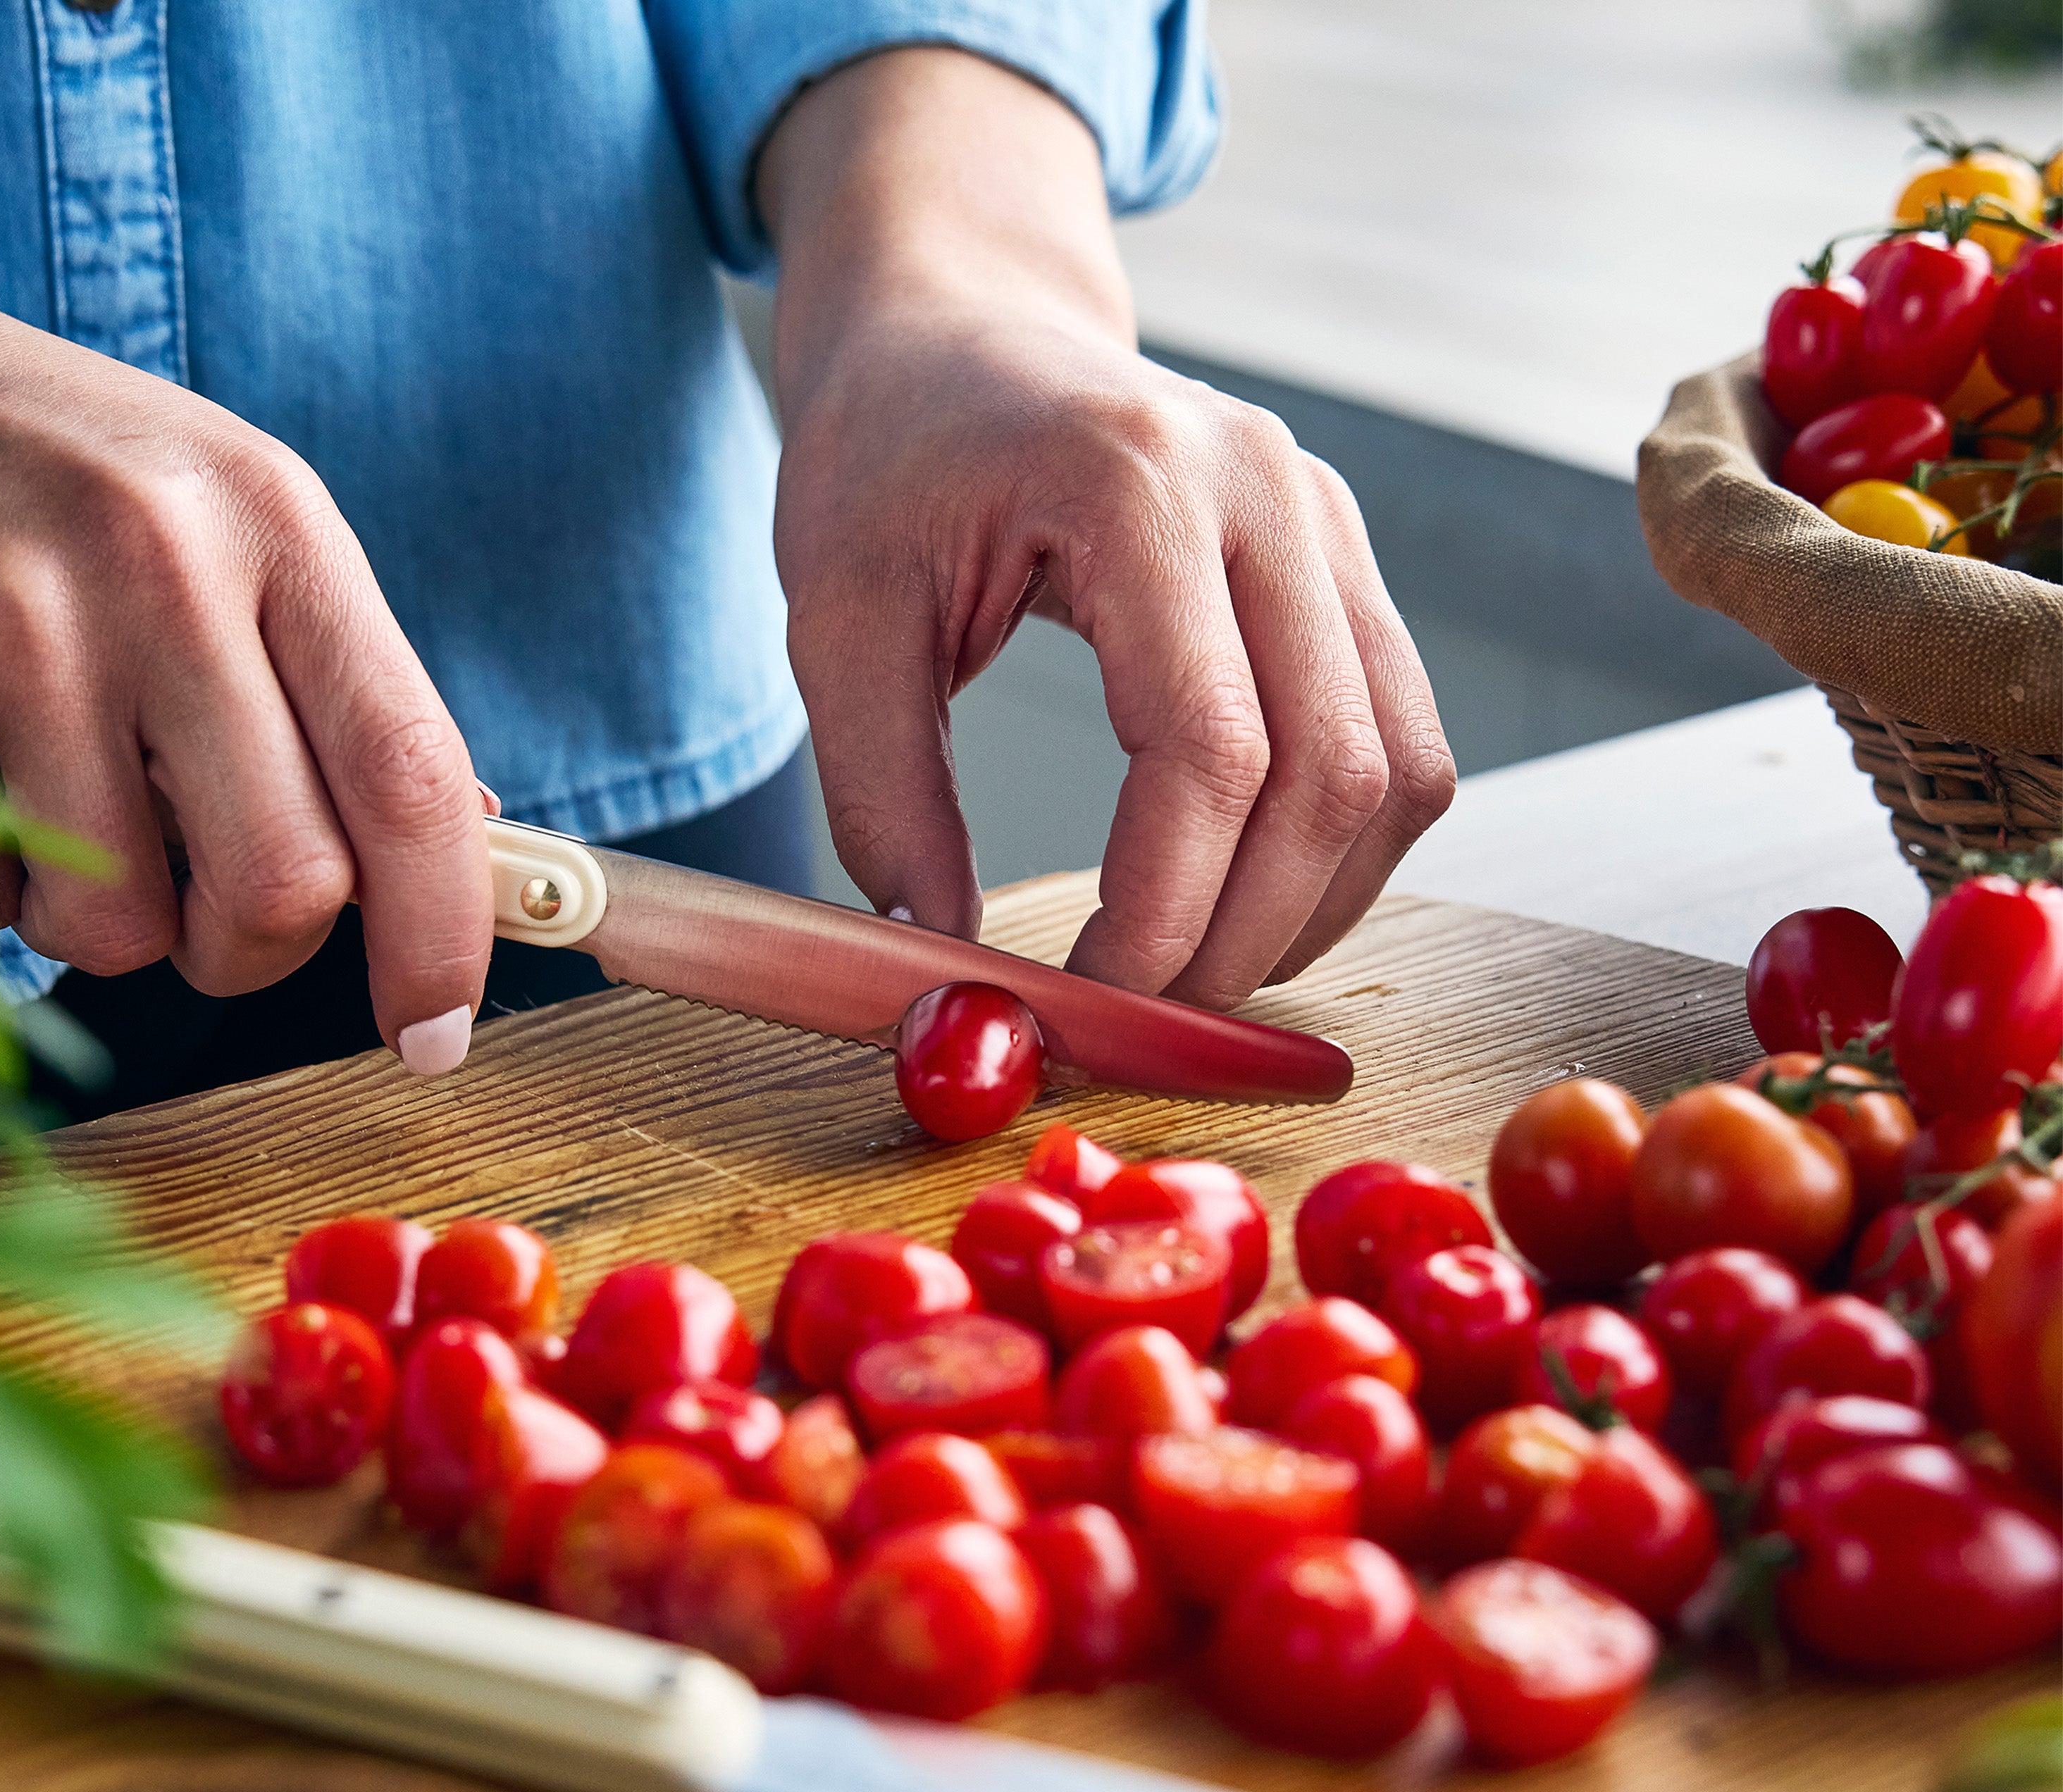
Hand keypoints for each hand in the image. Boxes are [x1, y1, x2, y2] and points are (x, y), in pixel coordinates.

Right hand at [0, 296, 491, 1071]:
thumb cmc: (79, 479)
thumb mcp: (239, 526)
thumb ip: (341, 685)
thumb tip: (460, 847)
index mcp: (281, 529)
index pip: (409, 777)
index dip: (441, 935)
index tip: (436, 1033)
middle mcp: (162, 570)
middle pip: (282, 881)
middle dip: (257, 954)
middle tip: (219, 924)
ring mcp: (21, 626)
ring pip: (120, 919)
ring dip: (110, 928)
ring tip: (78, 823)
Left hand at [760, 51, 1451, 1010]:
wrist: (965, 331)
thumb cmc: (891, 455)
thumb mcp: (835, 619)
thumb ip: (886, 796)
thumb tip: (953, 967)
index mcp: (1137, 482)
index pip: (1210, 750)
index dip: (1165, 913)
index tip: (1090, 999)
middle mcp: (1270, 492)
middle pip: (1331, 777)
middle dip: (1242, 939)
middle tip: (1141, 1018)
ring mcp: (1329, 525)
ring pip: (1394, 775)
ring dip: (1307, 910)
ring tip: (1193, 970)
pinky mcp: (1346, 569)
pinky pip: (1399, 747)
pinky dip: (1338, 854)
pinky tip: (1244, 897)